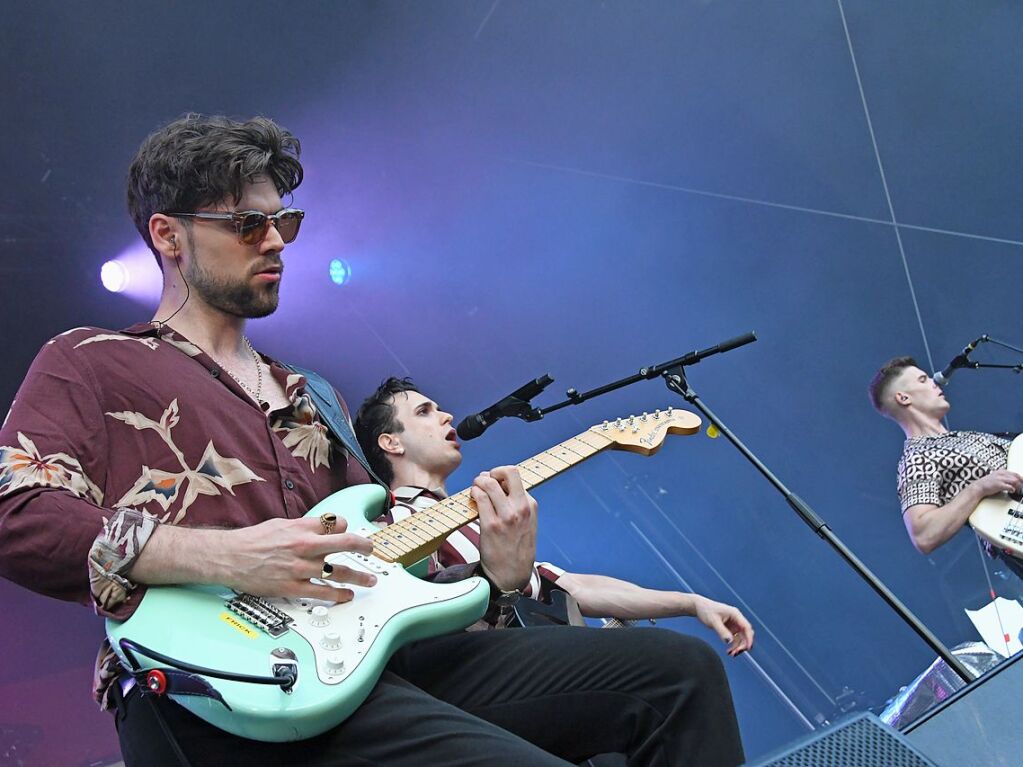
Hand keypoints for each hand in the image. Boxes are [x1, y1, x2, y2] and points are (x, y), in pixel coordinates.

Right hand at [219, 516, 375, 602]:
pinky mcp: (292, 587)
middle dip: (364, 546)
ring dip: (358, 576)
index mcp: (302, 528)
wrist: (230, 557)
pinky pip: (322, 592)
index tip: (349, 533)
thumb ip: (304, 527)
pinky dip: (338, 594)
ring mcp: (300, 568)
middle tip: (371, 549)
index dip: (345, 528)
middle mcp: (305, 546)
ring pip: (339, 571)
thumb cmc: (253, 540)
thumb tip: (324, 528)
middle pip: (345, 542)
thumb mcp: (282, 524)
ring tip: (370, 579)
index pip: (337, 524)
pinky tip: (346, 595)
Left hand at [473, 466, 537, 591]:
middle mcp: (521, 508)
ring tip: (475, 489)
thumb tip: (499, 485)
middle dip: (493, 471)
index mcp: (531, 506)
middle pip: (508, 472)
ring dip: (478, 481)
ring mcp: (506, 516)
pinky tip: (472, 498)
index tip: (494, 483)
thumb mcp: (527, 523)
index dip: (501, 476)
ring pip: (489, 482)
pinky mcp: (491, 525)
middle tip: (485, 481)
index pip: (516, 477)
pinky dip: (473, 493)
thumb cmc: (516, 548)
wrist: (511, 575)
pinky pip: (480, 498)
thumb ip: (518, 504)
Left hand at [692, 595, 754, 656]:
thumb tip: (730, 641)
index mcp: (735, 614)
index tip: (747, 648)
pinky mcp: (730, 629)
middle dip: (743, 644)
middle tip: (735, 653)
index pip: (746, 627)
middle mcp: (737, 619)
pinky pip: (735, 639)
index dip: (749, 638)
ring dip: (738, 647)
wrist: (699, 607)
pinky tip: (729, 652)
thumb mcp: (713, 621)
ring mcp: (734, 624)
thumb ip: (722, 631)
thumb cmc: (706, 610)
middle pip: (746, 634)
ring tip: (731, 654)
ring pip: (741, 638)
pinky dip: (733, 646)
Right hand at [973, 470, 1022, 497]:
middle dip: (1021, 481)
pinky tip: (1012, 491)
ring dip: (1018, 486)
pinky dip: (1012, 489)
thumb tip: (1013, 482)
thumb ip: (1005, 478)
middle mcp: (1001, 474)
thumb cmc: (987, 483)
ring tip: (1018, 490)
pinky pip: (1010, 486)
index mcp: (1001, 471)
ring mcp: (1000, 479)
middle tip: (1022, 486)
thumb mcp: (996, 477)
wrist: (978, 487)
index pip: (1015, 473)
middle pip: (1016, 476)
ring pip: (1014, 481)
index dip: (1020, 478)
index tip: (1022, 482)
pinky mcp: (999, 484)